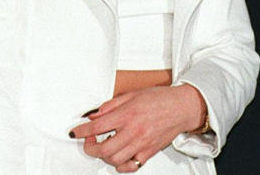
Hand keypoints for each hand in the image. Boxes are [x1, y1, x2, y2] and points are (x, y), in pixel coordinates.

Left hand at [69, 84, 205, 171]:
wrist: (182, 107)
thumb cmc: (161, 99)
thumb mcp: (133, 94)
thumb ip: (111, 105)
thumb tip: (94, 114)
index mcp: (128, 114)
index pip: (97, 126)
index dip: (82, 130)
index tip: (76, 131)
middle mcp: (134, 131)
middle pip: (103, 149)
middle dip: (90, 147)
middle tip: (89, 141)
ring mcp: (141, 144)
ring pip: (114, 160)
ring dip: (104, 155)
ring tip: (104, 146)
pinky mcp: (148, 152)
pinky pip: (130, 166)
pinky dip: (120, 165)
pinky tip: (119, 156)